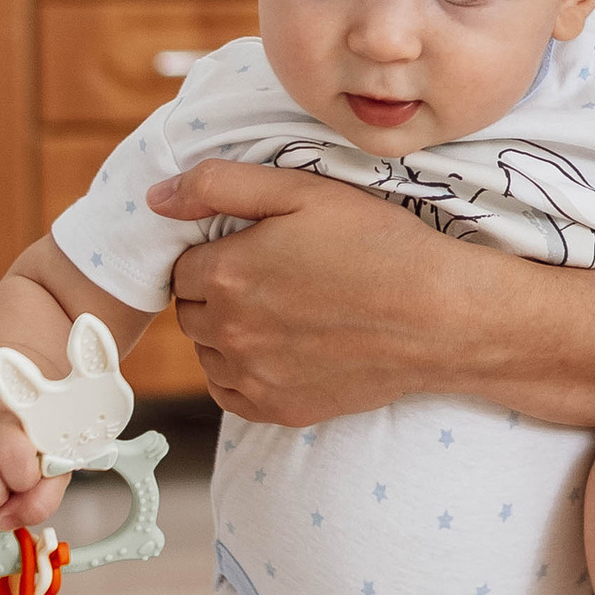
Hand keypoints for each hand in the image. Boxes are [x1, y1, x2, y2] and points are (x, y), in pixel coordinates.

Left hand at [148, 158, 444, 424]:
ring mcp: (252, 376)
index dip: (216, 254)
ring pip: (208, 353)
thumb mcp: (303, 190)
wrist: (439, 316)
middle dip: (218, 294)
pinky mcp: (278, 409)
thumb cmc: (377, 244)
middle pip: (191, 311)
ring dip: (229, 334)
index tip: (257, 250)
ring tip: (286, 313)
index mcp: (225, 273)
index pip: (181, 267)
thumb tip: (155, 197)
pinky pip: (229, 393)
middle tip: (275, 279)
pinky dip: (243, 374)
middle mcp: (228, 332)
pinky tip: (283, 351)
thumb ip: (220, 185)